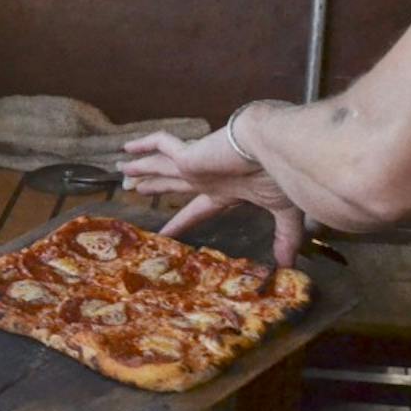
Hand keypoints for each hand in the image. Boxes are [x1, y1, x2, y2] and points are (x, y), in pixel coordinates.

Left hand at [119, 129, 305, 265]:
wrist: (279, 146)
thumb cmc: (283, 176)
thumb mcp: (284, 212)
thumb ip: (283, 237)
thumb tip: (288, 264)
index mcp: (226, 191)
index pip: (197, 210)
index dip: (180, 221)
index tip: (164, 233)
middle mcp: (207, 177)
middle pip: (172, 184)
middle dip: (154, 186)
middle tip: (134, 189)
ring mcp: (196, 164)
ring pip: (160, 166)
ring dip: (142, 168)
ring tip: (122, 170)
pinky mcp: (190, 155)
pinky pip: (160, 146)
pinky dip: (144, 146)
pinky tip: (127, 148)